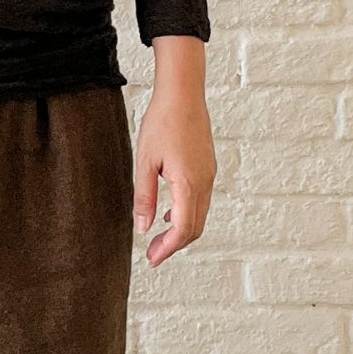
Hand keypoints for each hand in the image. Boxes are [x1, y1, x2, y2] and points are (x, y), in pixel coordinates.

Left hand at [132, 38, 216, 266]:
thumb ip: (144, 197)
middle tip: (152, 254)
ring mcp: (209, 175)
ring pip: (200, 214)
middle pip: (195, 227)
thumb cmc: (162, 122)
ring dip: (181, 230)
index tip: (152, 259)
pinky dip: (187, 213)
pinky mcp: (208, 167)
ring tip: (158, 238)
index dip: (168, 249)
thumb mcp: (145, 161)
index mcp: (189, 184)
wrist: (183, 93)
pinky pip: (201, 200)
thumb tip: (143, 228)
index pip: (183, 229)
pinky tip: (169, 212)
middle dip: (174, 245)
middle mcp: (205, 183)